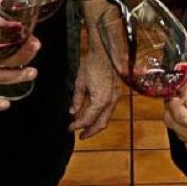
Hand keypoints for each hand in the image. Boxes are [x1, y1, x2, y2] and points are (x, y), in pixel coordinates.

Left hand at [69, 18, 120, 137]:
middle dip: (90, 131)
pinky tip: (94, 114)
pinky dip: (101, 115)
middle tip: (80, 136)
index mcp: (100, 100)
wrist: (106, 51)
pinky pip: (110, 109)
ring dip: (96, 124)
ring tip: (86, 127)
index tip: (70, 128)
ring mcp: (116, 97)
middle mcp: (110, 101)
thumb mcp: (80, 82)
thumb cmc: (92, 64)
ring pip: (107, 117)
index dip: (78, 125)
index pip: (88, 119)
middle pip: (101, 123)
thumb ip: (77, 99)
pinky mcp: (117, 92)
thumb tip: (73, 112)